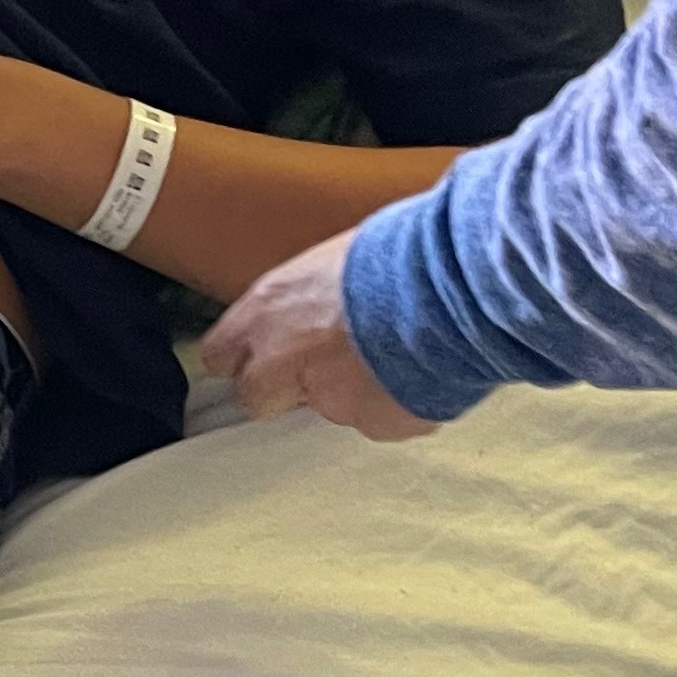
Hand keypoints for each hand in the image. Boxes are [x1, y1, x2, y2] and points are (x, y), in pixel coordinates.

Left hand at [199, 229, 438, 439]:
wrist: (455, 285)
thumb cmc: (400, 252)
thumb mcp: (332, 259)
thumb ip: (307, 294)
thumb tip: (312, 300)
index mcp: (268, 311)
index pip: (221, 355)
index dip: (243, 357)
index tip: (259, 354)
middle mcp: (286, 362)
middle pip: (258, 397)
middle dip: (285, 386)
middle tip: (326, 360)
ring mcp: (329, 399)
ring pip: (329, 407)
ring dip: (351, 388)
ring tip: (392, 353)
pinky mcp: (374, 424)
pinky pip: (379, 419)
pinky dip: (395, 401)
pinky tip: (419, 371)